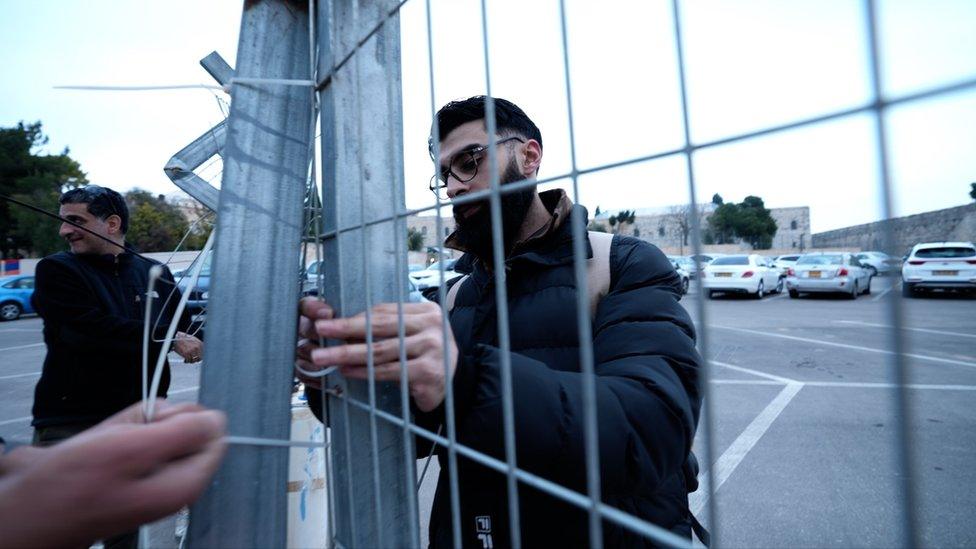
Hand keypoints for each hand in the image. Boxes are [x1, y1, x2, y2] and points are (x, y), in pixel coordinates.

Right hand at [0, 400, 225, 547]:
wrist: (29, 508)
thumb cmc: (73, 487)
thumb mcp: (133, 449)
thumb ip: (183, 432)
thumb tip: (216, 419)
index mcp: (185, 483)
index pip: (214, 434)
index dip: (187, 419)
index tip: (158, 424)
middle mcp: (172, 481)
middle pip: (185, 427)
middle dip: (154, 421)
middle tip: (125, 436)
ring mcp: (149, 474)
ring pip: (155, 427)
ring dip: (129, 425)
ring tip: (105, 443)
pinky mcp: (128, 467)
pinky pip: (131, 434)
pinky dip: (114, 431)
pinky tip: (97, 445)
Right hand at [173, 332, 203, 362]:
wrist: (176, 338)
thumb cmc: (184, 339)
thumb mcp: (194, 340)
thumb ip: (199, 345)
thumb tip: (201, 352)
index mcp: (200, 344)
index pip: (204, 353)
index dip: (201, 356)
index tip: (199, 358)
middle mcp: (197, 347)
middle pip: (200, 358)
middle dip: (196, 359)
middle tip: (193, 359)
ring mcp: (192, 350)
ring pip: (194, 360)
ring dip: (191, 361)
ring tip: (188, 359)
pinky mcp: (186, 353)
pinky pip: (188, 360)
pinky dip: (187, 361)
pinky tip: (185, 360)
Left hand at [296, 298, 457, 411]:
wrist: (457, 385)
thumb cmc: (427, 357)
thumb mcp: (413, 335)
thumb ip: (389, 328)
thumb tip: (344, 327)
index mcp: (426, 311)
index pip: (384, 311)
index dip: (354, 318)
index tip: (328, 322)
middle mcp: (432, 326)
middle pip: (379, 327)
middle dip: (345, 329)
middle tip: (319, 329)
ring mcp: (432, 348)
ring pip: (380, 350)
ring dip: (347, 354)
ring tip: (323, 356)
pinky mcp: (428, 372)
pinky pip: (388, 371)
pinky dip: (364, 372)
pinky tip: (347, 371)